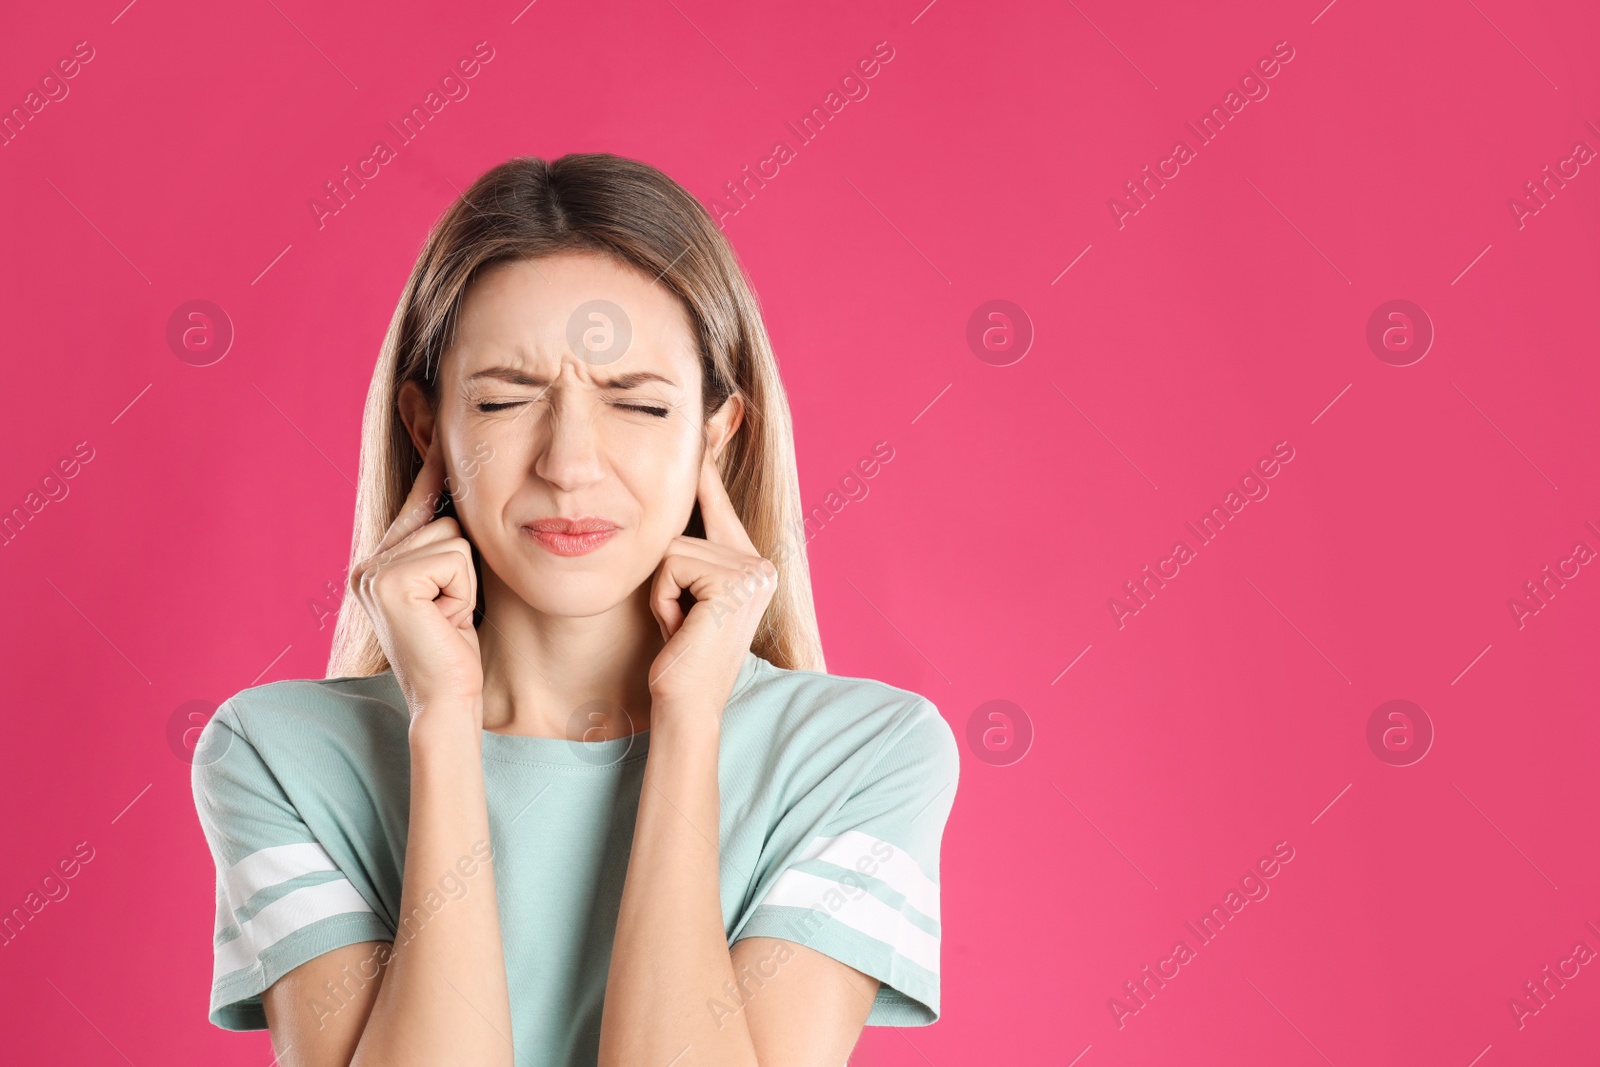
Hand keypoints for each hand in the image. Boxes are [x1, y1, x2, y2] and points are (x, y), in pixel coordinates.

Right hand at [349, 432, 483, 724]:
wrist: (448, 697)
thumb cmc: (461, 647)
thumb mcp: (457, 582)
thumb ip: (449, 537)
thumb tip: (459, 477)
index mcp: (381, 561)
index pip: (418, 498)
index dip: (433, 458)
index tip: (420, 392)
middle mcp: (369, 562)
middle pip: (443, 517)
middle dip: (463, 559)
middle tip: (453, 608)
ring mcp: (373, 570)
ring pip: (452, 536)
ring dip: (466, 577)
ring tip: (451, 614)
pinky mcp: (389, 581)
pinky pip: (452, 555)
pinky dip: (462, 587)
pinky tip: (447, 617)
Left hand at [646, 448, 777, 716]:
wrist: (685, 706)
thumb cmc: (676, 657)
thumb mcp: (680, 592)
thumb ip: (685, 550)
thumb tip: (677, 501)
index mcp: (752, 562)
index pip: (715, 497)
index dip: (710, 456)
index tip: (725, 406)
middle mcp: (761, 562)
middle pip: (685, 526)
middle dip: (667, 574)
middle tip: (682, 622)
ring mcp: (754, 571)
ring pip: (673, 547)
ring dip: (662, 591)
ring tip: (679, 626)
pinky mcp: (735, 583)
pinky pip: (671, 564)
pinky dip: (663, 599)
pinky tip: (680, 630)